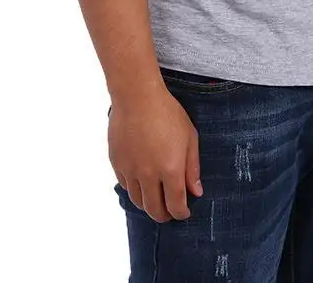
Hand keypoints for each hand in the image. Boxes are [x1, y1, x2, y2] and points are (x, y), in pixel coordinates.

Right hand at [108, 83, 203, 222]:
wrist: (137, 96)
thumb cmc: (167, 113)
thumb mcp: (189, 137)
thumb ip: (192, 167)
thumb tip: (195, 192)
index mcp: (171, 169)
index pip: (175, 205)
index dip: (181, 213)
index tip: (184, 212)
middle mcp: (149, 174)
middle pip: (154, 210)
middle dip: (164, 215)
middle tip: (169, 212)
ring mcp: (130, 170)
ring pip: (138, 201)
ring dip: (148, 204)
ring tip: (155, 198)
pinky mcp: (116, 163)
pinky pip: (125, 185)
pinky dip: (134, 189)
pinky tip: (141, 181)